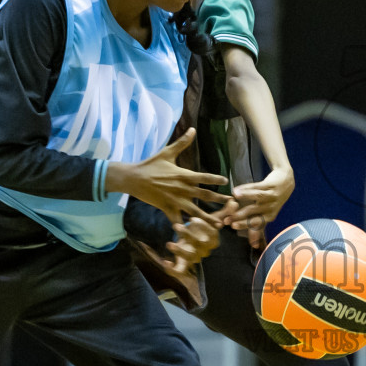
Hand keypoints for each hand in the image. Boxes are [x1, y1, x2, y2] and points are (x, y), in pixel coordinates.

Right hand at [109, 128, 228, 223]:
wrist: (133, 178)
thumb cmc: (151, 164)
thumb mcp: (167, 152)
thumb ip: (182, 143)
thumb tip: (193, 129)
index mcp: (184, 175)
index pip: (205, 177)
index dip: (217, 179)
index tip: (226, 182)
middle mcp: (182, 189)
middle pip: (205, 195)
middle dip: (219, 200)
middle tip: (232, 203)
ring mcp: (175, 200)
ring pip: (195, 211)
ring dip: (208, 218)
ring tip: (220, 223)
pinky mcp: (167, 209)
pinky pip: (178, 220)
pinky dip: (185, 228)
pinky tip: (194, 235)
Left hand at [165, 202, 232, 272]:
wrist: (195, 242)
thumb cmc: (204, 228)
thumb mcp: (213, 219)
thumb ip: (224, 211)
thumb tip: (234, 202)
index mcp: (213, 239)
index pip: (211, 233)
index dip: (203, 227)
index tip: (192, 219)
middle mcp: (205, 250)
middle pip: (199, 244)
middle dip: (188, 235)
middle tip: (176, 225)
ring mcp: (195, 258)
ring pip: (189, 256)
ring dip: (179, 251)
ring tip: (169, 243)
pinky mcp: (184, 264)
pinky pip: (179, 271)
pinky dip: (172, 269)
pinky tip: (164, 262)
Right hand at [229, 166, 293, 248]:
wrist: (286, 182)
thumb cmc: (272, 200)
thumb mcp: (267, 214)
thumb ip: (258, 227)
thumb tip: (254, 246)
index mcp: (269, 216)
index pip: (256, 223)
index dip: (245, 225)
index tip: (233, 227)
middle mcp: (271, 207)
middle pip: (255, 211)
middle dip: (241, 215)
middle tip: (229, 217)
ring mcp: (272, 196)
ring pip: (258, 196)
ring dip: (246, 196)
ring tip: (234, 196)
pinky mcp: (271, 185)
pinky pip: (258, 186)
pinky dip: (247, 188)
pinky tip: (238, 189)